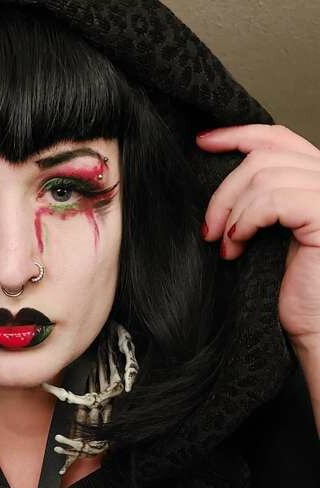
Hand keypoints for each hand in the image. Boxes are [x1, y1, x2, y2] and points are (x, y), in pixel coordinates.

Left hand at [197, 124, 319, 346]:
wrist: (315, 329)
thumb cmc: (291, 291)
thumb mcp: (266, 236)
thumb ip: (257, 201)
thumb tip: (217, 177)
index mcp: (316, 180)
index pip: (277, 138)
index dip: (237, 135)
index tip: (202, 144)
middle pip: (264, 155)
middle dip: (224, 190)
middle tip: (208, 228)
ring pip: (264, 175)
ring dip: (231, 211)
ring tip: (224, 245)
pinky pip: (274, 199)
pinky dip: (245, 220)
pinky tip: (236, 246)